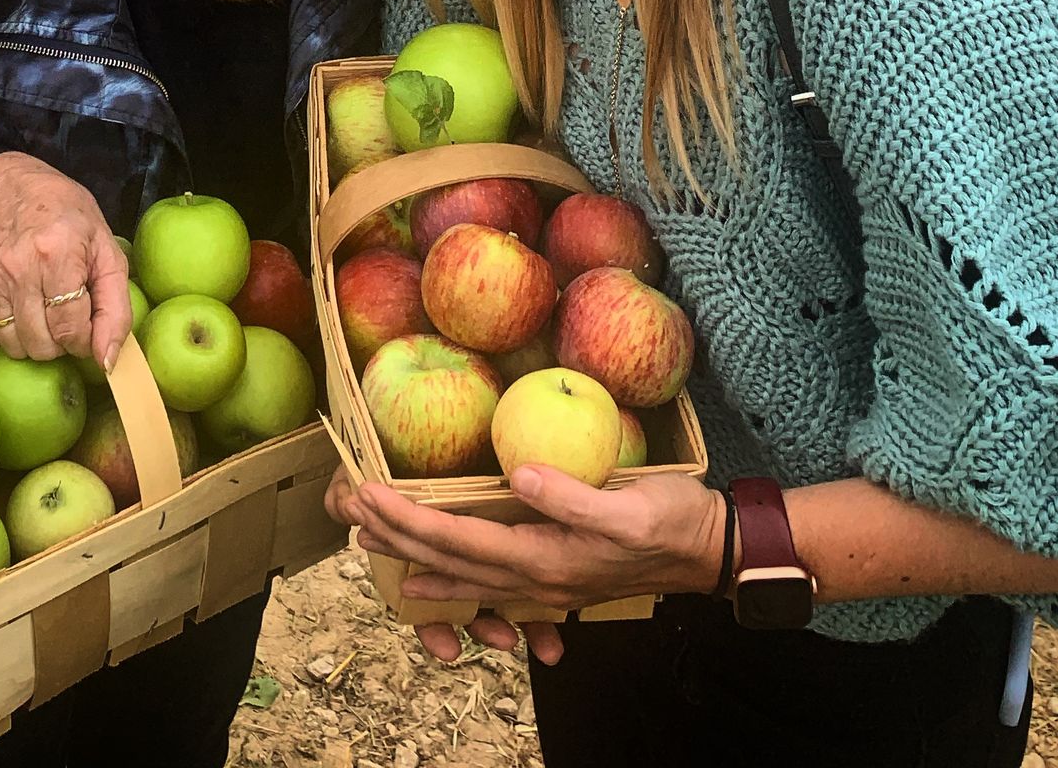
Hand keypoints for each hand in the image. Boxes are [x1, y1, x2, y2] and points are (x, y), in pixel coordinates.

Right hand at [0, 152, 131, 367]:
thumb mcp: (106, 249)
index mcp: (58, 253)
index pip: (71, 330)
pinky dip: (15, 328)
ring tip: (46, 308)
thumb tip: (107, 361)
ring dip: (38, 339)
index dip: (85, 339)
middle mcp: (19, 267)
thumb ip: (116, 307)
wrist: (8, 189)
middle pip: (43, 345)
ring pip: (17, 346)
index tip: (89, 326)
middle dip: (62, 341)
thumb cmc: (66, 217)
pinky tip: (24, 299)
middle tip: (68, 314)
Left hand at [329, 465, 723, 665]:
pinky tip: (431, 569)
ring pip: (463, 572)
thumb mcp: (630, 507)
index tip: (367, 495)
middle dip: (395, 538)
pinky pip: (487, 580)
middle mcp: (536, 578)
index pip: (460, 541)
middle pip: (450, 561)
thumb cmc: (673, 521)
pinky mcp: (554, 573)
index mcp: (545, 560)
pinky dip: (450, 572)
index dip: (409, 520)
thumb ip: (573, 497)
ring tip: (371, 539)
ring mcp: (545, 582)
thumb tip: (520, 476)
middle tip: (347, 514)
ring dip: (414, 555)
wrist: (710, 552)